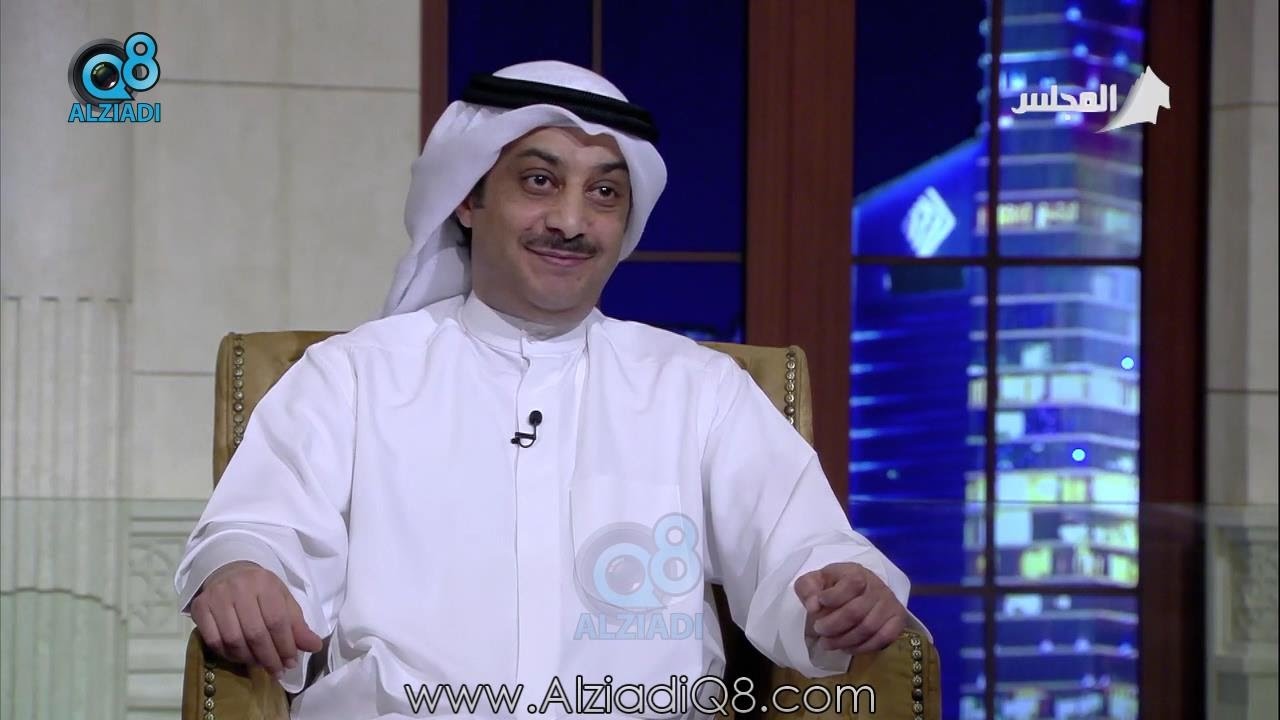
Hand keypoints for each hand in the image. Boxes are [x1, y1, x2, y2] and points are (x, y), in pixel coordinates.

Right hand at [190, 560, 324, 678]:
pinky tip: (239, 656)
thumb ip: (297, 624)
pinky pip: (214, 641)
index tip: (291, 663)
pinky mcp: (200, 607)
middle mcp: (239, 588)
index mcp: (265, 583)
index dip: (285, 646)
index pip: (277, 621)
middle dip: (269, 657)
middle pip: (255, 633)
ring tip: (260, 664)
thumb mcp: (283, 600)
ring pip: (234, 639)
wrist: (229, 572)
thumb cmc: (260, 589)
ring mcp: (216, 597)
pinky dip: (228, 654)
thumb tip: (315, 646)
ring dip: (249, 658)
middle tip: (277, 671)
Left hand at [794, 562, 906, 653]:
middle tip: (819, 631)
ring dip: (844, 640)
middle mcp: (878, 587)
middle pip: (855, 612)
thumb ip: (808, 588)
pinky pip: (882, 639)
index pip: (850, 585)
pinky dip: (862, 647)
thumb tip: (813, 606)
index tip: (815, 608)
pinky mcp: (897, 621)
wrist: (861, 590)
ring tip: (827, 643)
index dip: (831, 598)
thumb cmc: (835, 586)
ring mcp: (890, 604)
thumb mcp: (816, 581)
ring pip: (867, 628)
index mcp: (857, 573)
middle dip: (832, 626)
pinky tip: (847, 647)